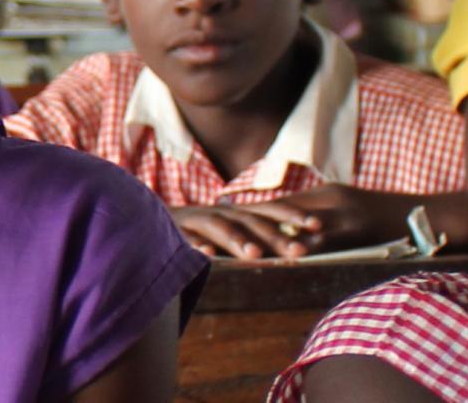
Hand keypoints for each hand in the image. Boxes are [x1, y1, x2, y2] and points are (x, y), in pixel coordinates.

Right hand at [169, 204, 311, 259]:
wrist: (149, 217)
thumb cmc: (200, 232)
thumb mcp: (231, 231)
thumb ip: (257, 239)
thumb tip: (297, 249)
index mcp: (239, 213)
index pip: (271, 211)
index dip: (294, 216)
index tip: (318, 226)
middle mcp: (221, 212)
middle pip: (252, 222)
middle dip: (275, 236)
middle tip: (298, 251)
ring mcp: (196, 220)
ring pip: (221, 228)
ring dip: (238, 240)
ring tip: (255, 255)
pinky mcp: (173, 231)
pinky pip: (185, 239)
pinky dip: (196, 245)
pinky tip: (207, 256)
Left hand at [226, 186, 434, 257]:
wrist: (426, 219)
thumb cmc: (385, 218)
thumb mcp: (348, 208)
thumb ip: (318, 216)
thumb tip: (286, 231)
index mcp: (326, 196)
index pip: (280, 206)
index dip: (250, 217)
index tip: (221, 227)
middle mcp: (330, 202)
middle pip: (280, 215)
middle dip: (249, 229)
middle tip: (219, 241)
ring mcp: (344, 216)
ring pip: (298, 229)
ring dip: (269, 243)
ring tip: (241, 255)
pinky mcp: (358, 232)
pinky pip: (325, 243)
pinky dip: (303, 251)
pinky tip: (284, 262)